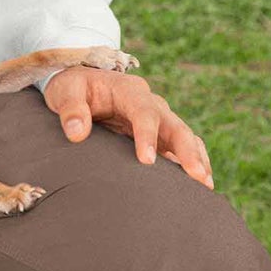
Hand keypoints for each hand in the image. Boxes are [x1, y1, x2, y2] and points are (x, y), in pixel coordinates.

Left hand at [42, 65, 212, 189]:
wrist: (78, 84)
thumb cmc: (71, 88)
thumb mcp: (64, 91)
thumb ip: (71, 109)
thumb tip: (77, 133)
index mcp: (128, 90)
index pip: (143, 112)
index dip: (148, 135)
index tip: (147, 161)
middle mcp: (148, 103)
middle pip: (174, 124)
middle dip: (187, 150)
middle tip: (198, 177)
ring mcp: (157, 118)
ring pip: (184, 136)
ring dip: (196, 158)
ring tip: (206, 185)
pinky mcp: (158, 134)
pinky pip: (181, 146)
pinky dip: (193, 161)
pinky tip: (200, 184)